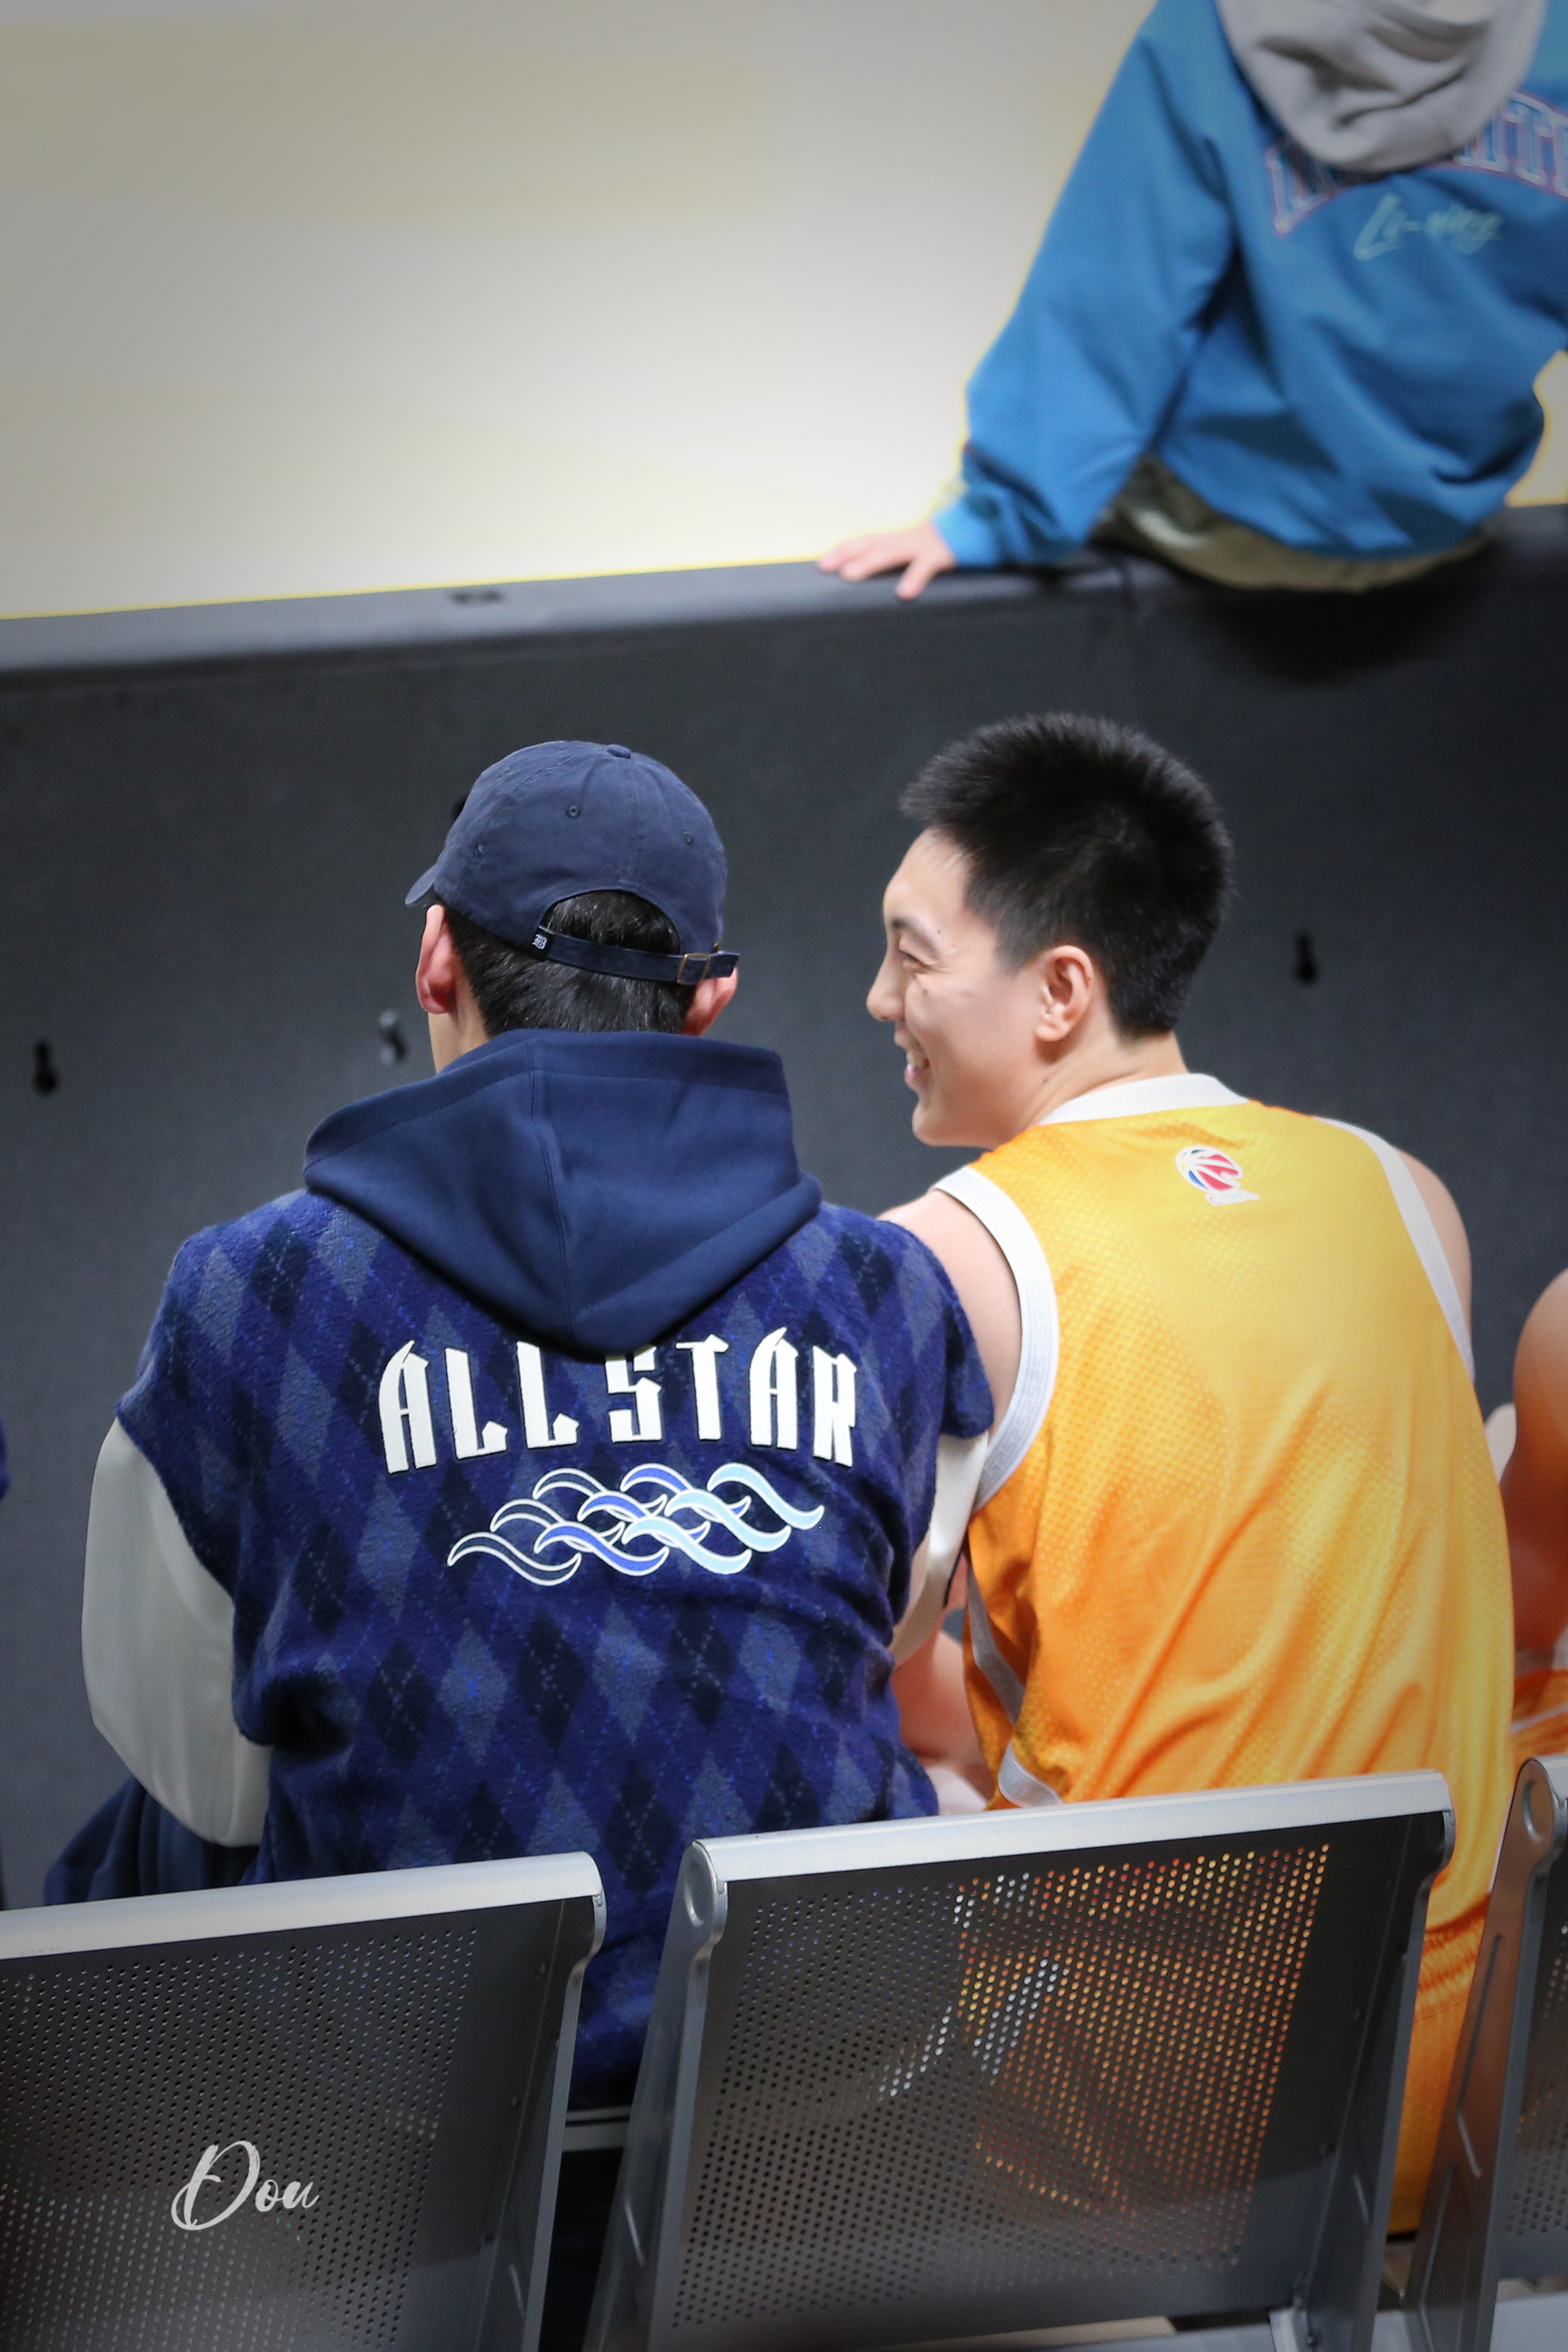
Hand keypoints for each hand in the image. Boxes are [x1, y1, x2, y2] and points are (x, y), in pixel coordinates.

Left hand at [819, 519, 956, 600]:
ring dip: (869, 563)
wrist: (983, 523)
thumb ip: (902, 559)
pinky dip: (913, 579)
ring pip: (891, 553)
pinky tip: (903, 594)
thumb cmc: (949, 545)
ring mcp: (923, 545)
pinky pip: (925, 567)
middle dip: (847, 554)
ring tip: (849, 576)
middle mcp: (907, 539)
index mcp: (901, 539)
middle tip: (825, 567)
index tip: (822, 563)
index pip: (866, 541)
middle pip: (871, 543)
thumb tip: (880, 576)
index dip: (843, 549)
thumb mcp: (921, 550)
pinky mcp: (942, 555)